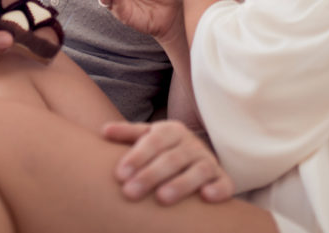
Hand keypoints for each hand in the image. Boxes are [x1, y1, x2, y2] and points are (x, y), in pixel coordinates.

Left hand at [102, 120, 233, 204]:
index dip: (137, 156)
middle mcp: (192, 144)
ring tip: (162, 198)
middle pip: (172, 158)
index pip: (154, 140)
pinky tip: (206, 197)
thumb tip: (104, 131)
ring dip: (181, 184)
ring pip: (198, 170)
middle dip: (150, 175)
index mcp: (172, 130)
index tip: (120, 175)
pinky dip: (218, 189)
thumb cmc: (161, 150)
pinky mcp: (222, 178)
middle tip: (130, 193)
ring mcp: (208, 161)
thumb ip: (127, 134)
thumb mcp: (146, 138)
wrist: (194, 156)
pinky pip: (224, 183)